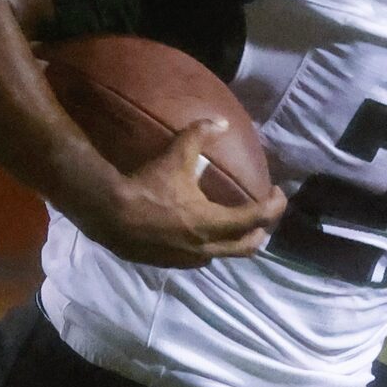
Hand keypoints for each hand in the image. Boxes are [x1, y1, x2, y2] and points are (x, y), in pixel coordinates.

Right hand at [75, 119, 288, 268]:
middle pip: (248, 247)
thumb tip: (222, 123)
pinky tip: (198, 235)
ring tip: (231, 227)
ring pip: (223, 255)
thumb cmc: (147, 186)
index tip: (276, 193)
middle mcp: (206, 247)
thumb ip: (200, 135)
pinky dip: (208, 247)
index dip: (274, 205)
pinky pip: (199, 259)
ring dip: (233, 242)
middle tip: (261, 214)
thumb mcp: (175, 156)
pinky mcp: (171, 263)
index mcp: (213, 222)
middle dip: (260, 231)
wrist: (110, 214)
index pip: (258, 218)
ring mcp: (188, 259)